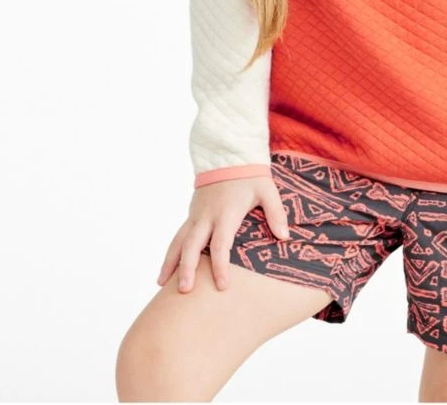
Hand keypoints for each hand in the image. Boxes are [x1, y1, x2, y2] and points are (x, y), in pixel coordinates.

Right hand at [157, 176, 290, 293]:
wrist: (228, 155)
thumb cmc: (250, 175)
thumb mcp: (267, 190)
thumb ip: (276, 213)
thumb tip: (285, 236)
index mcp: (226, 212)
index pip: (221, 244)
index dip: (220, 266)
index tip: (222, 286)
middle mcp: (207, 215)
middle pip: (193, 245)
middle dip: (187, 268)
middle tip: (184, 291)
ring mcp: (196, 214)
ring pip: (179, 240)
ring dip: (170, 262)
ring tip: (161, 284)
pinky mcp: (192, 213)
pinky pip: (178, 235)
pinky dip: (171, 252)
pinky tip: (165, 269)